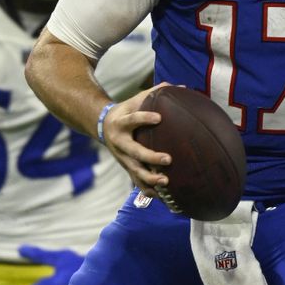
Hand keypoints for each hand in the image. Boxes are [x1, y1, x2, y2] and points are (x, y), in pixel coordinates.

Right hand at [101, 83, 172, 197]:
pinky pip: (136, 183)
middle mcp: (120, 143)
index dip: (144, 118)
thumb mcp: (136, 100)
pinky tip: (162, 197)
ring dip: (150, 179)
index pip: (132, 120)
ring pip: (135, 171)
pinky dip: (148, 190)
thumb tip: (182, 87)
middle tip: (168, 159)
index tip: (159, 117)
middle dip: (151, 157)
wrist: (103, 126)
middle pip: (134, 152)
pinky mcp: (126, 169)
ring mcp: (122, 158)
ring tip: (166, 181)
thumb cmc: (127, 111)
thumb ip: (156, 93)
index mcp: (122, 123)